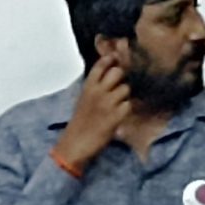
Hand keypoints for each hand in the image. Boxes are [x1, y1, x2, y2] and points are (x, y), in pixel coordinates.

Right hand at [52, 56, 134, 173]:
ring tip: (120, 104)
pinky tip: (122, 114)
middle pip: (118, 72)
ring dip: (126, 95)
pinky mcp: (115, 116)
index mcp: (88, 87)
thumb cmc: (80, 123)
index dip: (111, 60)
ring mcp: (107, 103)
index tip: (116, 60)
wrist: (75, 144)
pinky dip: (128, 109)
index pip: (101, 65)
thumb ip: (95, 88)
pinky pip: (129, 105)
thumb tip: (109, 77)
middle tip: (121, 86)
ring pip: (126, 88)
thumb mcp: (83, 100)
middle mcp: (97, 92)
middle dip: (122, 78)